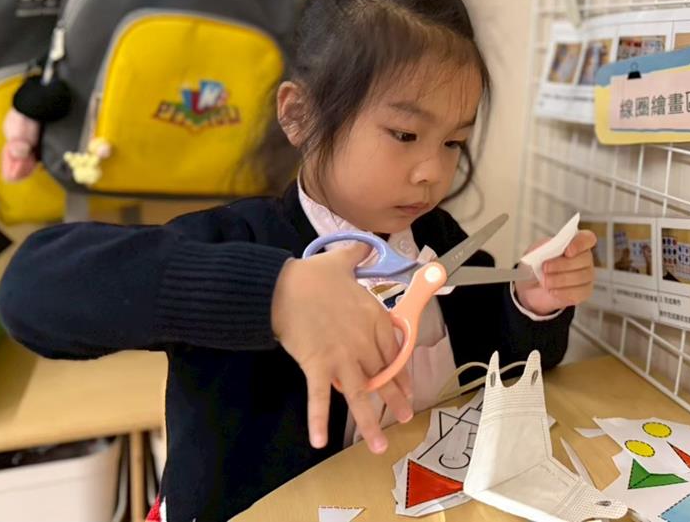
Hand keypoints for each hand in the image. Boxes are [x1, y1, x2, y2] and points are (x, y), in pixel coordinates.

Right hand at [272, 242, 412, 452]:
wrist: (283, 286)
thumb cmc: (313, 275)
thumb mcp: (343, 260)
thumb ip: (358, 254)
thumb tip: (364, 245)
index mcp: (374, 318)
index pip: (394, 351)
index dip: (400, 372)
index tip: (406, 386)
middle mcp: (363, 341)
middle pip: (382, 376)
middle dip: (394, 399)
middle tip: (405, 416)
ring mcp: (342, 357)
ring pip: (361, 394)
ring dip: (370, 422)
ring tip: (379, 445)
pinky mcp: (318, 366)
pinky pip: (319, 397)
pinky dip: (319, 419)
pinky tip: (319, 441)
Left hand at [515, 230, 596, 314]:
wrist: (530, 285)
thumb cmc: (537, 264)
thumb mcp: (536, 251)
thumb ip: (545, 247)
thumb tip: (552, 247)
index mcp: (575, 243)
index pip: (587, 239)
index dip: (580, 244)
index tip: (567, 251)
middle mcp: (585, 259)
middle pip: (585, 259)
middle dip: (563, 264)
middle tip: (545, 268)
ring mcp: (586, 276)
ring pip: (581, 277)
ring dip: (560, 279)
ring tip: (545, 281)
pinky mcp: (583, 292)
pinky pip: (579, 292)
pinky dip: (564, 292)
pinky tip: (552, 291)